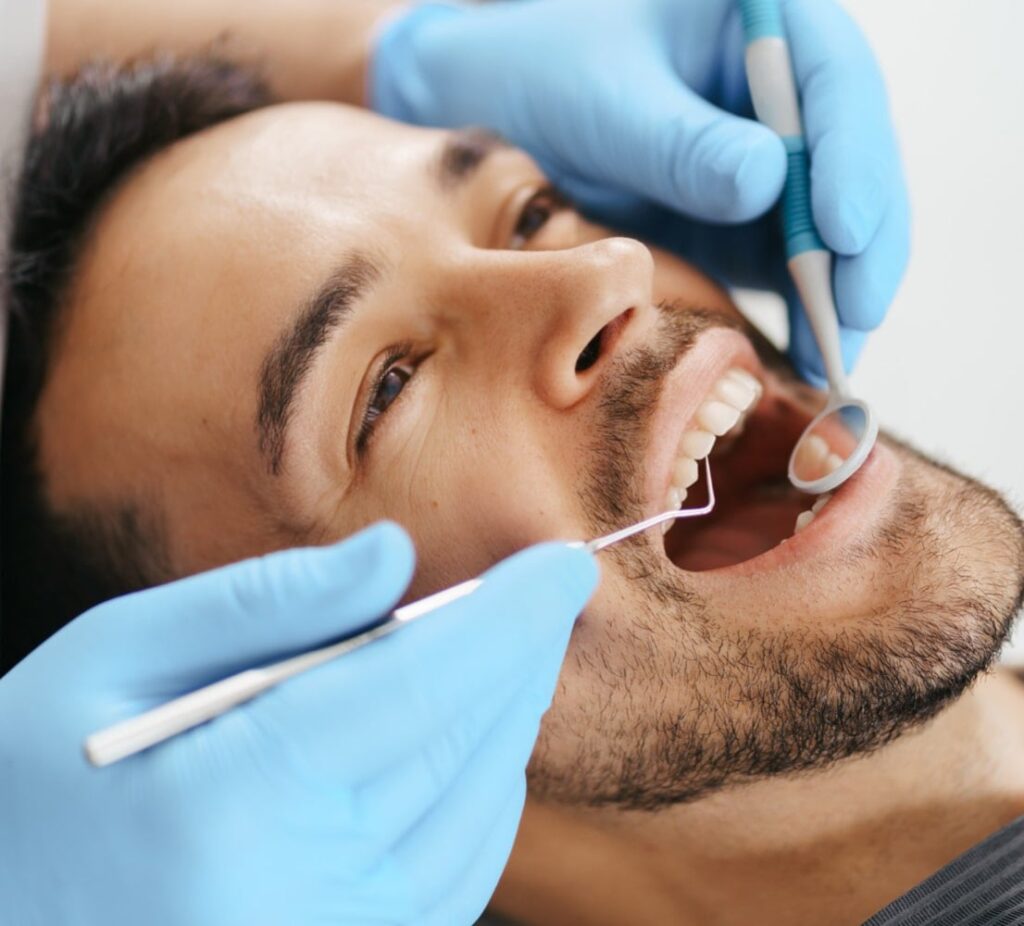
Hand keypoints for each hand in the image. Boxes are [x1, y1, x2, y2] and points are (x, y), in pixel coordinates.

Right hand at [0, 522, 597, 925]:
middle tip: (548, 591)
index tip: (566, 565)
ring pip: (480, 809)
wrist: (6, 920)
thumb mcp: (116, 655)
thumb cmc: (32, 780)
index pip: (424, 683)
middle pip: (464, 742)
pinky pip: (458, 871)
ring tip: (515, 648)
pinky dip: (485, 790)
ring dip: (511, 715)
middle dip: (522, 654)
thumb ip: (267, 602)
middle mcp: (303, 892)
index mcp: (236, 798)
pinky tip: (477, 737)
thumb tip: (396, 558)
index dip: (511, 615)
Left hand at [372, 0, 909, 383]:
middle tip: (855, 313)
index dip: (852, 156)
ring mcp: (773, 161)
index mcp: (762, 25)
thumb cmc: (548, 77)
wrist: (502, 113)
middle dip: (864, 242)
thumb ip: (680, 143)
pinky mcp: (752, 219)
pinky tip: (807, 356)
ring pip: (836, 225)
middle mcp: (782, 95)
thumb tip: (769, 181)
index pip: (836, 82)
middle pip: (854, 163)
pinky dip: (805, 311)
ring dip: (841, 292)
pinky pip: (794, 266)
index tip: (841, 228)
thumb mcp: (605, 104)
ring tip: (833, 358)